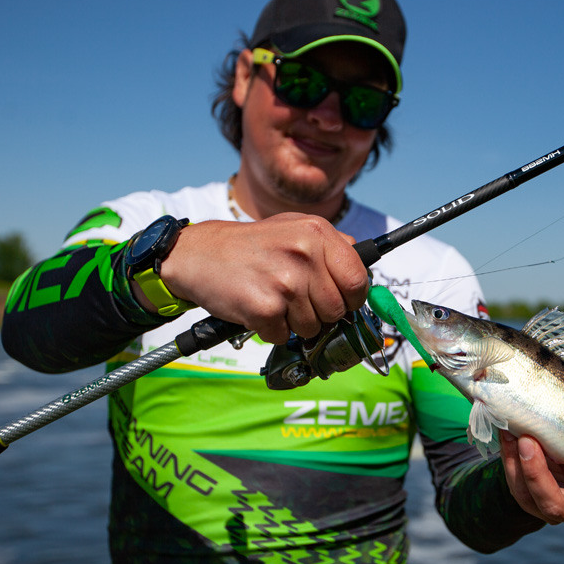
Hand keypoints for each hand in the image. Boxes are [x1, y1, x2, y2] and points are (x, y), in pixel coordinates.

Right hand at [155, 213, 368, 343]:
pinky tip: (257, 308)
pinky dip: (271, 331)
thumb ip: (332, 246)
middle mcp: (304, 255)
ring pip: (312, 328)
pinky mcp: (264, 308)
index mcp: (317, 233)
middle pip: (337, 310)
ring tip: (274, 300)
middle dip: (320, 314)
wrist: (199, 254)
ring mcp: (285, 283)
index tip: (341, 301)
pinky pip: (283, 336)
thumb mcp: (295, 227)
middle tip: (296, 300)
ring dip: (294, 323)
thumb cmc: (251, 246)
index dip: (352, 299)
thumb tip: (364, 275)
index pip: (359, 281)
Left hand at [500, 431, 563, 533]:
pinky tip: (508, 433)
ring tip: (515, 433)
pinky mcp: (529, 497)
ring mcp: (551, 506)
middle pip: (557, 508)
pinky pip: (514, 484)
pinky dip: (509, 457)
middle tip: (529, 443)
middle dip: (538, 478)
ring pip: (528, 498)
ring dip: (517, 464)